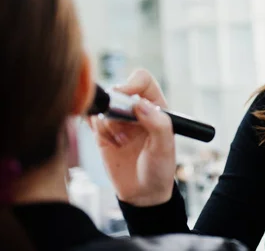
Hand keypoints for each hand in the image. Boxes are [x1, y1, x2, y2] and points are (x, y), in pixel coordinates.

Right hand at [89, 69, 174, 205]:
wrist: (143, 193)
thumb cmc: (159, 169)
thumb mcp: (165, 148)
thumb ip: (158, 124)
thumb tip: (139, 103)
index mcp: (156, 106)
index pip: (142, 80)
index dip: (131, 84)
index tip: (126, 98)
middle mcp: (136, 109)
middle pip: (117, 89)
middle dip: (115, 107)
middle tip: (122, 128)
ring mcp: (118, 119)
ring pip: (102, 105)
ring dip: (108, 123)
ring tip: (121, 143)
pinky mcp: (102, 132)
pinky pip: (91, 119)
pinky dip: (96, 128)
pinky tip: (110, 144)